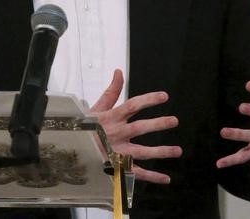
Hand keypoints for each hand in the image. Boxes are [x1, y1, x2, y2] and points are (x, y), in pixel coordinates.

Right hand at [90, 69, 182, 183]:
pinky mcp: (118, 167)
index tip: (164, 96)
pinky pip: (136, 173)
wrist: (71, 150)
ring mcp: (117, 152)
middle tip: (174, 121)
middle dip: (158, 124)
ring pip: (141, 152)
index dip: (148, 100)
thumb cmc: (85, 127)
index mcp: (111, 118)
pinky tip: (166, 178)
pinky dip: (151, 177)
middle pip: (139, 128)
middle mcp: (116, 134)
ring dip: (160, 152)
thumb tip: (119, 71)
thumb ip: (111, 91)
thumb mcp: (96, 108)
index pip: (132, 106)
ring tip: (177, 151)